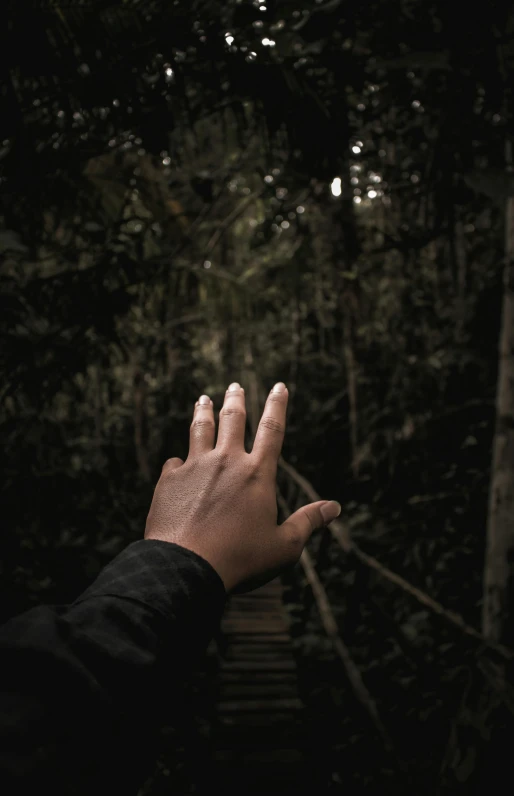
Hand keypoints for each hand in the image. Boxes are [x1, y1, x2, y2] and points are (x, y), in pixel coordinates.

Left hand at [144, 381, 340, 593]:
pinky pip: (174, 463)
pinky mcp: (169, 481)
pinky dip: (179, 461)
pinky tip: (176, 462)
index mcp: (257, 473)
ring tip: (203, 399)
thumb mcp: (284, 546)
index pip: (272, 429)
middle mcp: (226, 461)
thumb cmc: (240, 559)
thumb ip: (308, 522)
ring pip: (200, 430)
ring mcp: (195, 467)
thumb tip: (335, 507)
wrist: (186, 567)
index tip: (279, 386)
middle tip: (234, 386)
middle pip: (233, 420)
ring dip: (203, 412)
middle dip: (235, 400)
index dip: (277, 405)